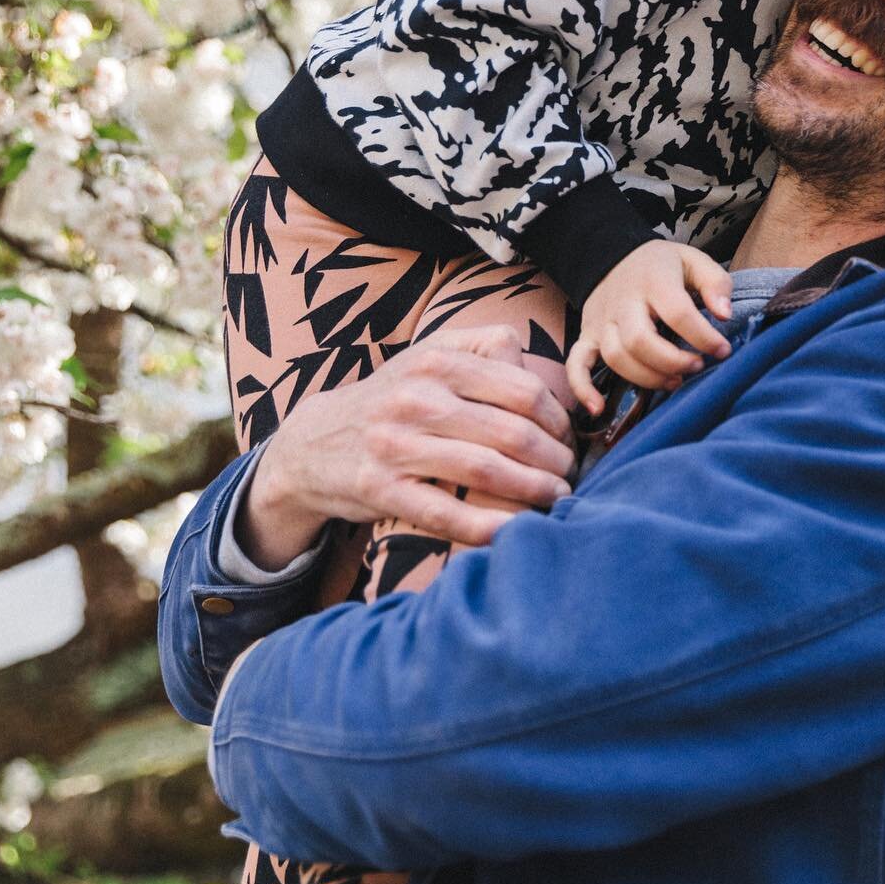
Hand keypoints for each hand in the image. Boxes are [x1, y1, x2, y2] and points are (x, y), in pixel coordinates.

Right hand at [239, 326, 577, 570]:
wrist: (314, 442)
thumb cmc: (394, 399)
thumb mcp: (429, 356)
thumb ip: (485, 351)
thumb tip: (543, 374)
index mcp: (437, 360)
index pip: (521, 389)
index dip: (558, 418)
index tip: (568, 438)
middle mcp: (415, 397)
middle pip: (511, 430)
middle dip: (553, 459)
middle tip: (570, 475)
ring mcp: (395, 444)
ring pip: (485, 470)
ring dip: (533, 491)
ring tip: (558, 500)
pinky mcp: (379, 489)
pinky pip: (445, 513)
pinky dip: (487, 526)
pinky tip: (515, 532)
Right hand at [565, 240, 732, 415]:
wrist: (614, 255)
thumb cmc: (661, 265)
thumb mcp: (694, 261)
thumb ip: (715, 284)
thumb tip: (724, 314)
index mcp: (653, 281)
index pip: (677, 312)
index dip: (703, 337)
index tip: (722, 350)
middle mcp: (623, 302)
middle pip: (640, 340)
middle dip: (672, 362)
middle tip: (696, 366)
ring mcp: (601, 321)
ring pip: (616, 357)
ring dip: (646, 378)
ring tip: (674, 381)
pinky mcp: (586, 336)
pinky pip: (576, 364)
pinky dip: (582, 388)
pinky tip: (599, 408)